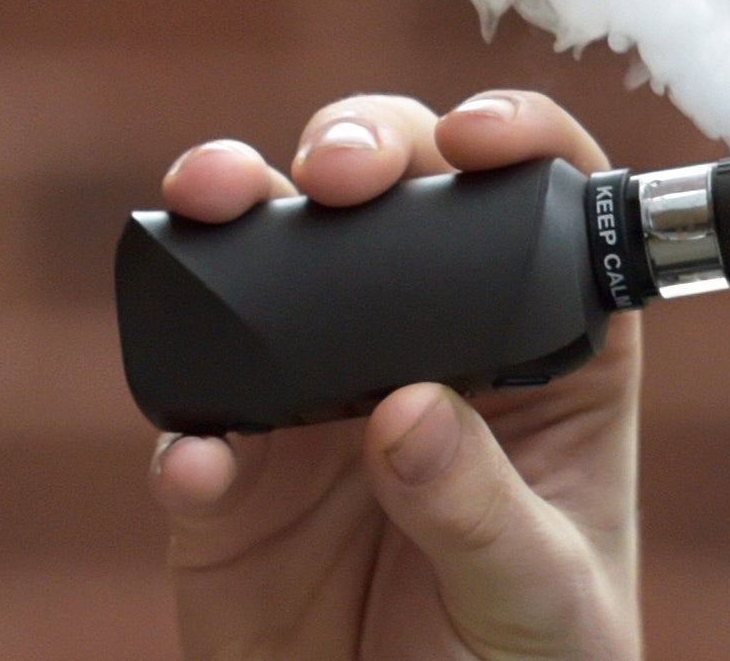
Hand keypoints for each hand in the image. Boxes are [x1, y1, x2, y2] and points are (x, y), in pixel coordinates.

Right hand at [150, 92, 642, 659]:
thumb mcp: (543, 593)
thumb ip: (481, 508)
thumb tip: (407, 410)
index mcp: (545, 347)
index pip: (544, 206)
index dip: (516, 139)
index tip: (476, 136)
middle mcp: (429, 345)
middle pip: (395, 196)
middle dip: (361, 147)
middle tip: (340, 169)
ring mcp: (319, 403)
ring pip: (269, 267)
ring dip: (237, 212)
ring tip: (221, 200)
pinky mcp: (230, 487)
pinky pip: (189, 427)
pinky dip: (183, 423)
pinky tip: (201, 454)